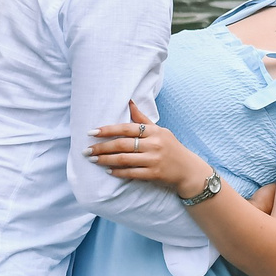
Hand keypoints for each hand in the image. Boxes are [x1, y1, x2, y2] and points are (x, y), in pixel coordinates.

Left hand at [88, 100, 212, 196]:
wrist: (188, 170)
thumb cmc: (171, 147)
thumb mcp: (160, 130)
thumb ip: (142, 119)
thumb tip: (129, 101)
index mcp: (154, 131)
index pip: (127, 128)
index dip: (108, 130)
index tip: (92, 132)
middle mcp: (154, 144)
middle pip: (122, 144)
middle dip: (102, 147)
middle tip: (86, 150)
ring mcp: (154, 160)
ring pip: (124, 159)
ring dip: (105, 159)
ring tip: (93, 159)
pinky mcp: (154, 174)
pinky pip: (131, 173)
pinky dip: (118, 172)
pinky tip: (108, 170)